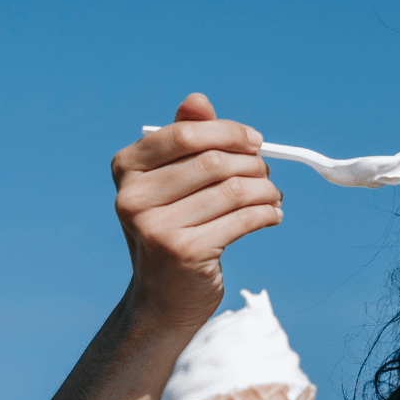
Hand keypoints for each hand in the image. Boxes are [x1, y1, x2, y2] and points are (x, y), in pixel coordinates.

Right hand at [111, 93, 281, 329]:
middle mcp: (134, 197)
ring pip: (233, 190)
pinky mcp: (185, 253)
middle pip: (213, 162)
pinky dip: (267, 213)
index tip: (255, 141)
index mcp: (127, 169)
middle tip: (266, 174)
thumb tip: (198, 100)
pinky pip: (243, 220)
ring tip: (273, 196)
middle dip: (252, 164)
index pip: (184, 134)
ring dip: (265, 190)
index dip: (228, 132)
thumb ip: (185, 139)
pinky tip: (272, 215)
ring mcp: (157, 228)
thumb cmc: (173, 227)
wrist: (162, 298)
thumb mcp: (170, 181)